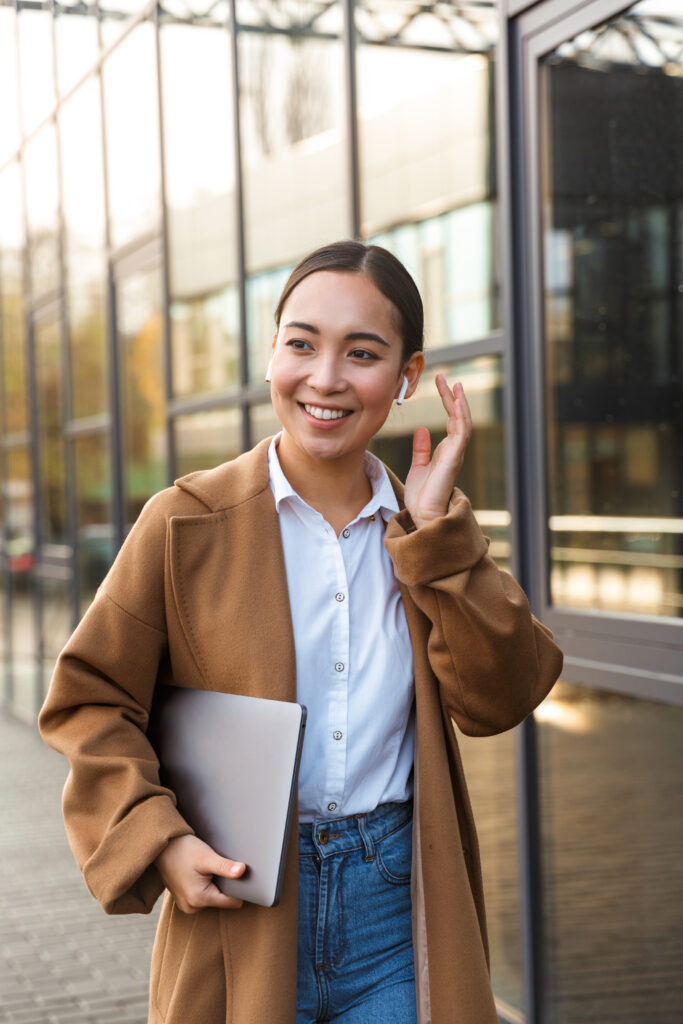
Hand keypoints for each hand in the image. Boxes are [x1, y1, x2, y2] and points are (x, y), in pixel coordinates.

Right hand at [155, 835, 245, 913]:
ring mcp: (187, 905)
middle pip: (223, 900)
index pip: (232, 902)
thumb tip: (243, 871)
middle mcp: (192, 907)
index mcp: (199, 899)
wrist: (163, 846)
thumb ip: (225, 867)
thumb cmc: (183, 850)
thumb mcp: (206, 857)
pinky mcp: (185, 900)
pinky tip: (201, 874)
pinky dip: (206, 886)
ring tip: (207, 870)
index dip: (238, 888)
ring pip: (214, 898)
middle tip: (218, 868)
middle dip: (225, 885)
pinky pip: (204, 896)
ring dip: (215, 885)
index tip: (237, 874)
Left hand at [403, 375, 471, 529]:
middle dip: (452, 397)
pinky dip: (460, 416)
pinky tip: (457, 402)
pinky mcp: (454, 458)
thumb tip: (421, 430)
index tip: (441, 384)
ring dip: (458, 402)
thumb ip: (421, 448)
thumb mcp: (418, 467)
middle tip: (444, 378)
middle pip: (458, 417)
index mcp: (446, 451)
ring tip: (454, 384)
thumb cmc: (422, 497)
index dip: (448, 401)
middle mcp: (454, 450)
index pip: (451, 420)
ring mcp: (456, 453)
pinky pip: (461, 433)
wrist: (423, 514)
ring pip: (462, 422)